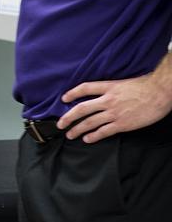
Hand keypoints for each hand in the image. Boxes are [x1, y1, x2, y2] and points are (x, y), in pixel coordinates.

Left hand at [57, 71, 171, 141]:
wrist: (160, 92)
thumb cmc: (147, 86)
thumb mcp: (125, 83)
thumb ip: (113, 88)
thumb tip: (105, 93)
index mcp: (109, 87)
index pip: (85, 88)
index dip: (72, 92)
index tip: (64, 98)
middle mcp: (108, 100)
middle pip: (82, 108)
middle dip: (69, 117)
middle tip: (60, 124)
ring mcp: (114, 113)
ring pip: (90, 122)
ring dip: (78, 129)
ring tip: (70, 134)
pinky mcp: (122, 124)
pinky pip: (104, 131)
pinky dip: (94, 136)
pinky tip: (87, 139)